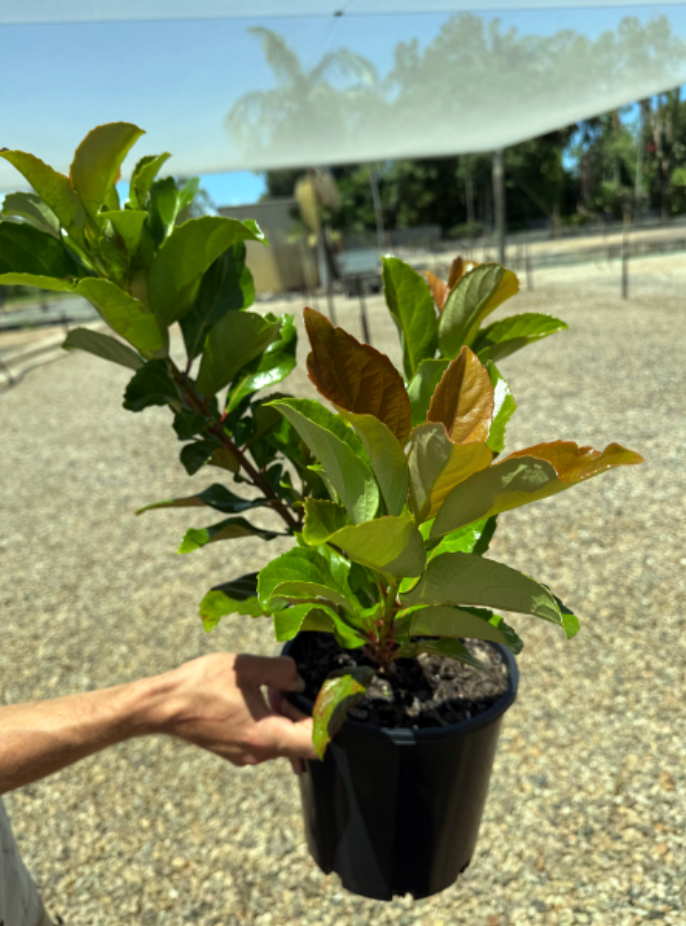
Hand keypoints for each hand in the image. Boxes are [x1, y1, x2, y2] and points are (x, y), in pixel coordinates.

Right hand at [147, 653, 316, 766]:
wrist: (163, 706)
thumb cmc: (200, 686)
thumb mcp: (247, 668)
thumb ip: (281, 672)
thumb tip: (299, 681)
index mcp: (266, 735)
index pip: (316, 743)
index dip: (329, 723)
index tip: (332, 703)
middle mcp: (258, 752)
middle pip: (301, 740)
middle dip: (304, 712)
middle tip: (293, 686)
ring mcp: (246, 755)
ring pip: (282, 738)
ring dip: (285, 714)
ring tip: (270, 688)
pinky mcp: (235, 750)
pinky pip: (265, 738)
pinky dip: (270, 719)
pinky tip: (256, 697)